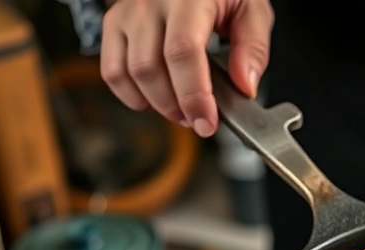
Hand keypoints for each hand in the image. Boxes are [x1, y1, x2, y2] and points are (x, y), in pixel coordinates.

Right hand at [100, 0, 274, 137]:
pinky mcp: (115, 22)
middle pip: (150, 67)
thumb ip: (253, 49)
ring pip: (129, 72)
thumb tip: (244, 86)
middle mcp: (152, 3)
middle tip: (198, 120)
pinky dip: (130, 94)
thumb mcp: (252, 10)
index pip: (183, 52)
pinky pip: (111, 69)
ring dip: (156, 104)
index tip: (206, 122)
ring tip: (181, 111)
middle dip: (175, 106)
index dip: (194, 95)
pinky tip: (153, 100)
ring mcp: (129, 13)